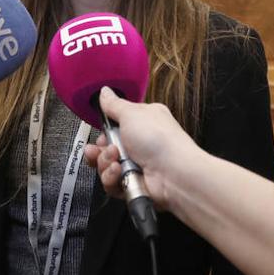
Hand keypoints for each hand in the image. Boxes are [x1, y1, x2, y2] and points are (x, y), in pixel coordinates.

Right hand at [81, 87, 201, 213]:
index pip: (115, 125)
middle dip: (100, 149)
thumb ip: (114, 104)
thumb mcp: (131, 113)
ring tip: (116, 160)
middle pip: (106, 147)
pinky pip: (111, 182)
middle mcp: (140, 144)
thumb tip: (104, 92)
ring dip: (105, 163)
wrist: (174, 173)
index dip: (105, 130)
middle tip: (107, 148)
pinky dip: (112, 178)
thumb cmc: (159, 140)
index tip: (103, 131)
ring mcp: (137, 165)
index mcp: (142, 122)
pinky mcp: (133, 183)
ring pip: (106, 165)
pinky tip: (120, 172)